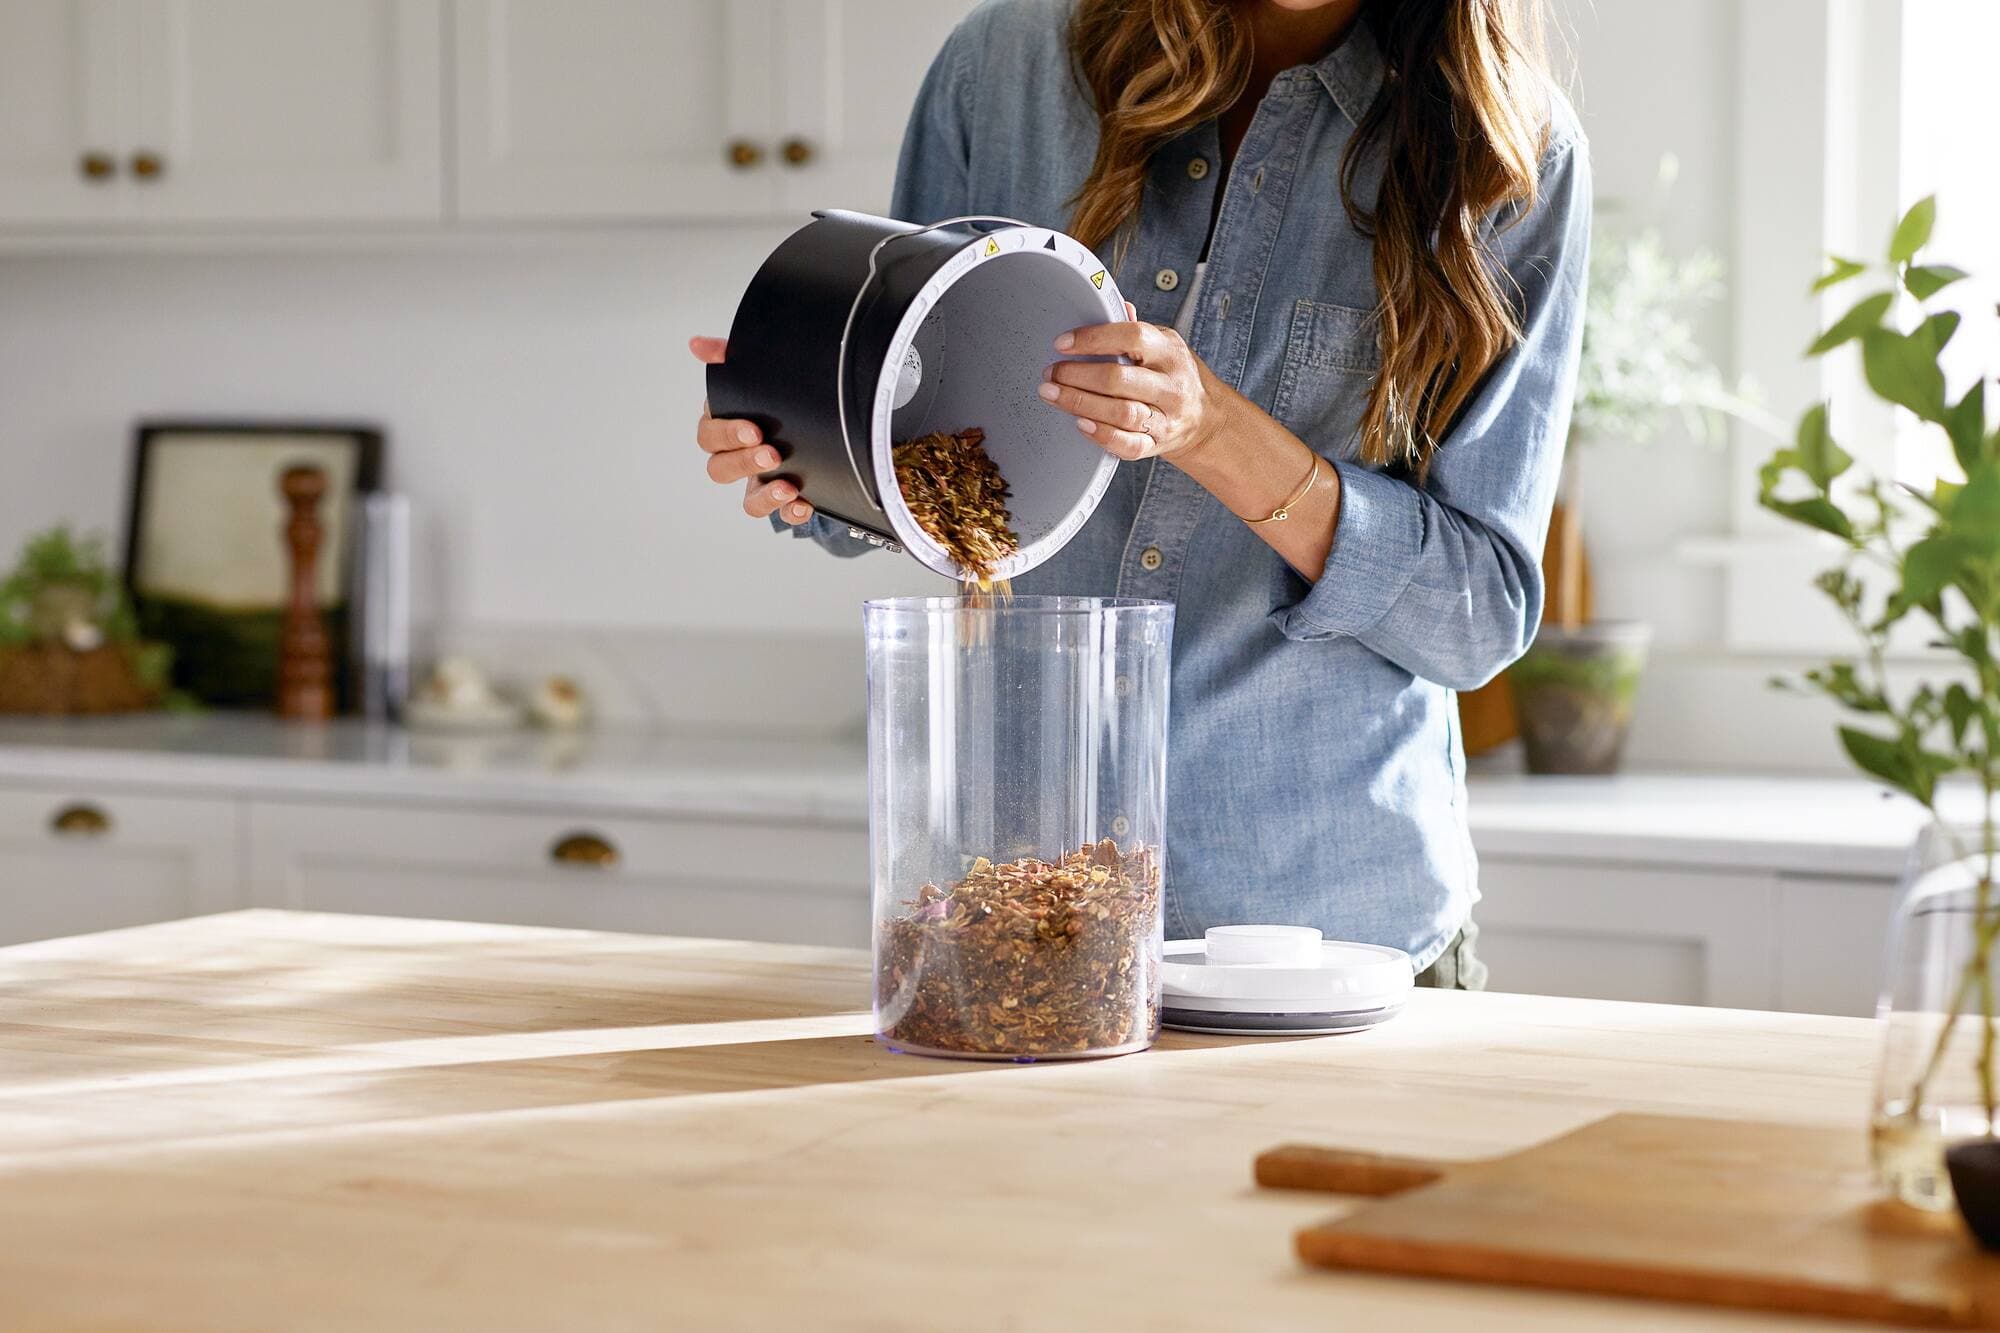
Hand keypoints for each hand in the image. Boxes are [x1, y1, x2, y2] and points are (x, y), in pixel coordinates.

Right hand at [689, 336, 814, 525]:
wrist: (815, 420)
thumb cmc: (771, 397)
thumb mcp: (755, 372)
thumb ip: (727, 357)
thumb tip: (697, 344)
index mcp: (724, 427)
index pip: (709, 435)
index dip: (727, 434)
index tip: (753, 430)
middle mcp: (737, 457)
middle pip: (721, 469)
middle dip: (745, 463)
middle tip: (772, 454)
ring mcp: (758, 481)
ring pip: (748, 501)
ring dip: (765, 496)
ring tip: (787, 487)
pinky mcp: (782, 499)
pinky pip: (780, 515)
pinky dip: (791, 513)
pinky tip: (805, 505)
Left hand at [1037, 302, 1227, 461]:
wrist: (1205, 418)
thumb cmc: (1173, 375)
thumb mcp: (1163, 344)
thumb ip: (1135, 328)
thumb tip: (1112, 303)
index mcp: (1169, 351)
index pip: (1132, 337)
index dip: (1093, 338)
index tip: (1063, 343)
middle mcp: (1170, 385)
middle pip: (1119, 379)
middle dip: (1076, 375)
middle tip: (1050, 373)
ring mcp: (1165, 417)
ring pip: (1121, 413)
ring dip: (1080, 403)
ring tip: (1052, 394)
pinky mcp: (1157, 443)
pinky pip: (1128, 445)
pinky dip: (1101, 435)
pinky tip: (1080, 424)